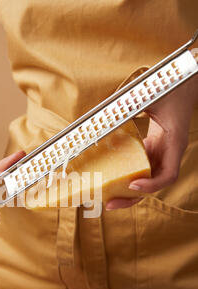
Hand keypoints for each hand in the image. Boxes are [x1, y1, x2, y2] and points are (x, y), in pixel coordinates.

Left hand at [106, 74, 197, 210]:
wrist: (184, 83)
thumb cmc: (172, 87)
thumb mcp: (152, 96)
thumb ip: (131, 105)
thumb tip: (104, 115)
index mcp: (173, 144)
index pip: (168, 175)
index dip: (151, 185)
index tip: (133, 185)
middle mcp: (168, 153)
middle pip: (152, 185)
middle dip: (131, 198)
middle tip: (109, 205)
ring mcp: (160, 152)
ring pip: (145, 179)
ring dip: (126, 191)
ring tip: (105, 197)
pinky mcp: (152, 148)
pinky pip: (140, 167)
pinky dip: (125, 174)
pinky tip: (108, 176)